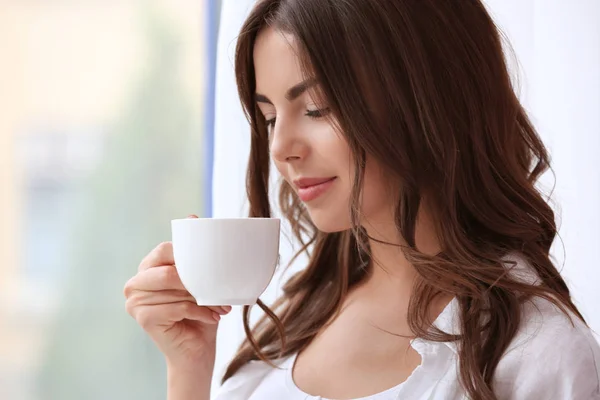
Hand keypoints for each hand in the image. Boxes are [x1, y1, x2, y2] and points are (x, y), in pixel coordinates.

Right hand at [124, 215, 231, 368]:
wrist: (197, 350)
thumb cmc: (200, 311)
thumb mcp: (201, 278)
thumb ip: (195, 252)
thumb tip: (193, 217)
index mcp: (148, 267)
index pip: (166, 250)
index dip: (190, 258)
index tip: (212, 270)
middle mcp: (136, 281)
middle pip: (170, 272)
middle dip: (198, 283)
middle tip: (219, 293)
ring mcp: (135, 301)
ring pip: (177, 291)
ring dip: (204, 300)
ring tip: (219, 306)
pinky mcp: (142, 318)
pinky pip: (178, 307)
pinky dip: (200, 312)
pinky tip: (211, 317)